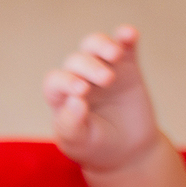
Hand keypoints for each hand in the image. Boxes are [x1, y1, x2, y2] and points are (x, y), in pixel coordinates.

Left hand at [43, 26, 158, 172]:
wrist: (128, 151)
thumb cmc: (96, 147)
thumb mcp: (80, 143)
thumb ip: (72, 125)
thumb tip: (76, 100)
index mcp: (60, 97)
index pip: (56, 81)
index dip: (66, 82)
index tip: (82, 92)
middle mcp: (78, 78)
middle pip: (76, 60)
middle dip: (89, 67)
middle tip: (106, 80)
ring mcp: (102, 68)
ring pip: (95, 45)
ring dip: (103, 45)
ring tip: (115, 55)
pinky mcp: (127, 65)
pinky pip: (124, 45)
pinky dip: (126, 36)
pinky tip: (130, 34)